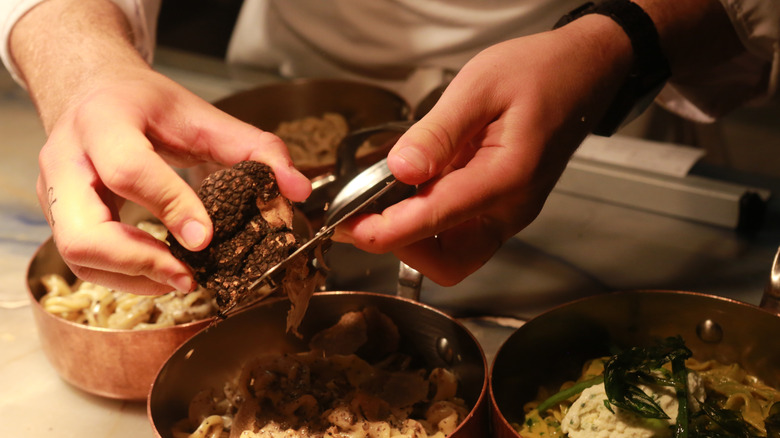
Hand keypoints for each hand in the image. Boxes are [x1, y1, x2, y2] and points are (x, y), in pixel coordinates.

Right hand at [35, 66, 310, 293]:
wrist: (93, 93)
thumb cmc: (148, 105)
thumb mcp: (203, 114)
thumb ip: (255, 147)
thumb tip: (297, 189)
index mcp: (104, 121)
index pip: (128, 169)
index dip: (169, 206)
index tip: (206, 237)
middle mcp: (67, 158)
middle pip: (83, 232)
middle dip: (139, 263)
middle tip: (189, 275)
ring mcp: (54, 192)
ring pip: (78, 256)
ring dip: (133, 278)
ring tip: (183, 279)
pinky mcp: (57, 215)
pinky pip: (81, 262)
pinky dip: (123, 276)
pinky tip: (162, 272)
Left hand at [333, 17, 632, 285]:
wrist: (583, 73)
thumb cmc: (539, 72)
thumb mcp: (480, 86)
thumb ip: (438, 133)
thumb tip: (400, 170)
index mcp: (507, 177)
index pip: (438, 219)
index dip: (388, 231)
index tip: (350, 227)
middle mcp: (511, 209)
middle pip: (449, 261)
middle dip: (402, 247)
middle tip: (366, 214)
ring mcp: (508, 213)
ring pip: (453, 255)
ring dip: (413, 238)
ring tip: (385, 197)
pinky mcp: (502, 209)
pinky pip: (460, 233)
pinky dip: (428, 223)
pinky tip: (412, 189)